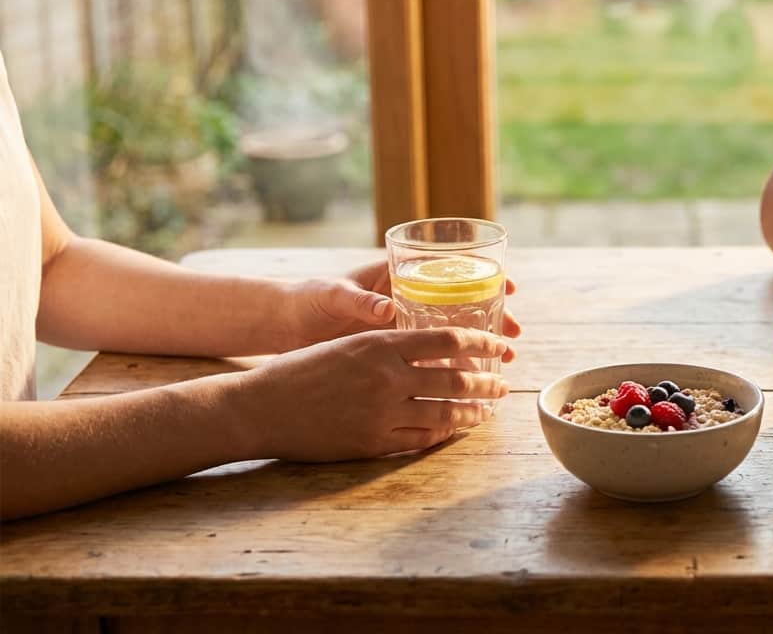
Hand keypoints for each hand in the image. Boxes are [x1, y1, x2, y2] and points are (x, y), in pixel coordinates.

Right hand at [234, 328, 512, 461]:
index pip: (448, 338)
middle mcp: (388, 377)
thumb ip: (390, 345)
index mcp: (382, 344)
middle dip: (486, 382)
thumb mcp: (349, 343)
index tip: (499, 345)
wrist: (261, 407)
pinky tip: (454, 431)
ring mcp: (382, 412)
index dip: (481, 342)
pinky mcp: (373, 443)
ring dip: (472, 412)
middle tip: (502, 383)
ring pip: (445, 413)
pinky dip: (443, 435)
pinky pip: (422, 439)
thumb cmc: (302, 370)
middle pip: (455, 378)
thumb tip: (433, 347)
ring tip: (486, 410)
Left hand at [282, 259, 522, 349]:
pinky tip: (474, 379)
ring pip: (455, 333)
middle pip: (464, 303)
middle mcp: (410, 298)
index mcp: (400, 276)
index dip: (484, 276)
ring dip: (481, 345)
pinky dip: (456, 365)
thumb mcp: (332, 296)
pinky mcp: (399, 352)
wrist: (287, 327)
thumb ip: (358, 301)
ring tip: (504, 360)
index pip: (453, 270)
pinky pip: (436, 357)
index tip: (508, 286)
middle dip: (493, 316)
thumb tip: (386, 309)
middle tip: (515, 331)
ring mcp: (407, 326)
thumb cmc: (310, 300)